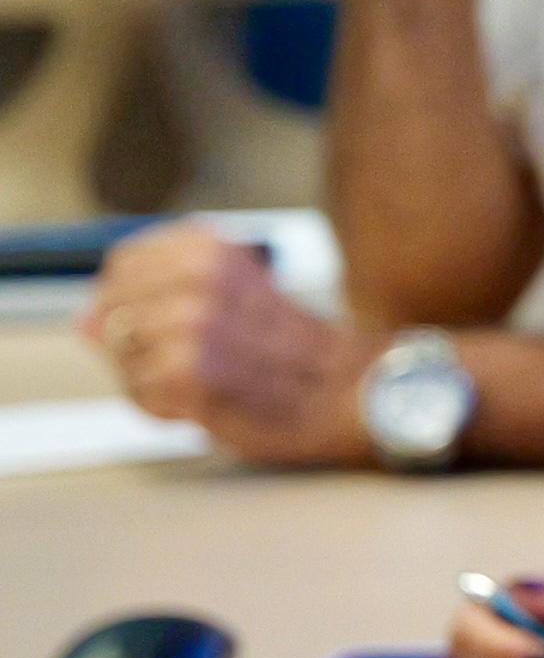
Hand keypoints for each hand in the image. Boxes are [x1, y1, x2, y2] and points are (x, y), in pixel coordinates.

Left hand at [82, 226, 368, 465]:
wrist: (345, 391)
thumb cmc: (289, 351)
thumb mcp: (230, 297)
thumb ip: (155, 299)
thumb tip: (83, 323)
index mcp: (208, 249)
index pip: (121, 267)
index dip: (123, 302)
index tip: (147, 322)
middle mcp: (197, 278)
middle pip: (111, 315)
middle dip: (134, 346)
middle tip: (184, 361)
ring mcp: (191, 325)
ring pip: (121, 358)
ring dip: (149, 380)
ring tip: (199, 382)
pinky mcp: (189, 373)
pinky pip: (139, 394)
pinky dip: (162, 408)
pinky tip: (200, 403)